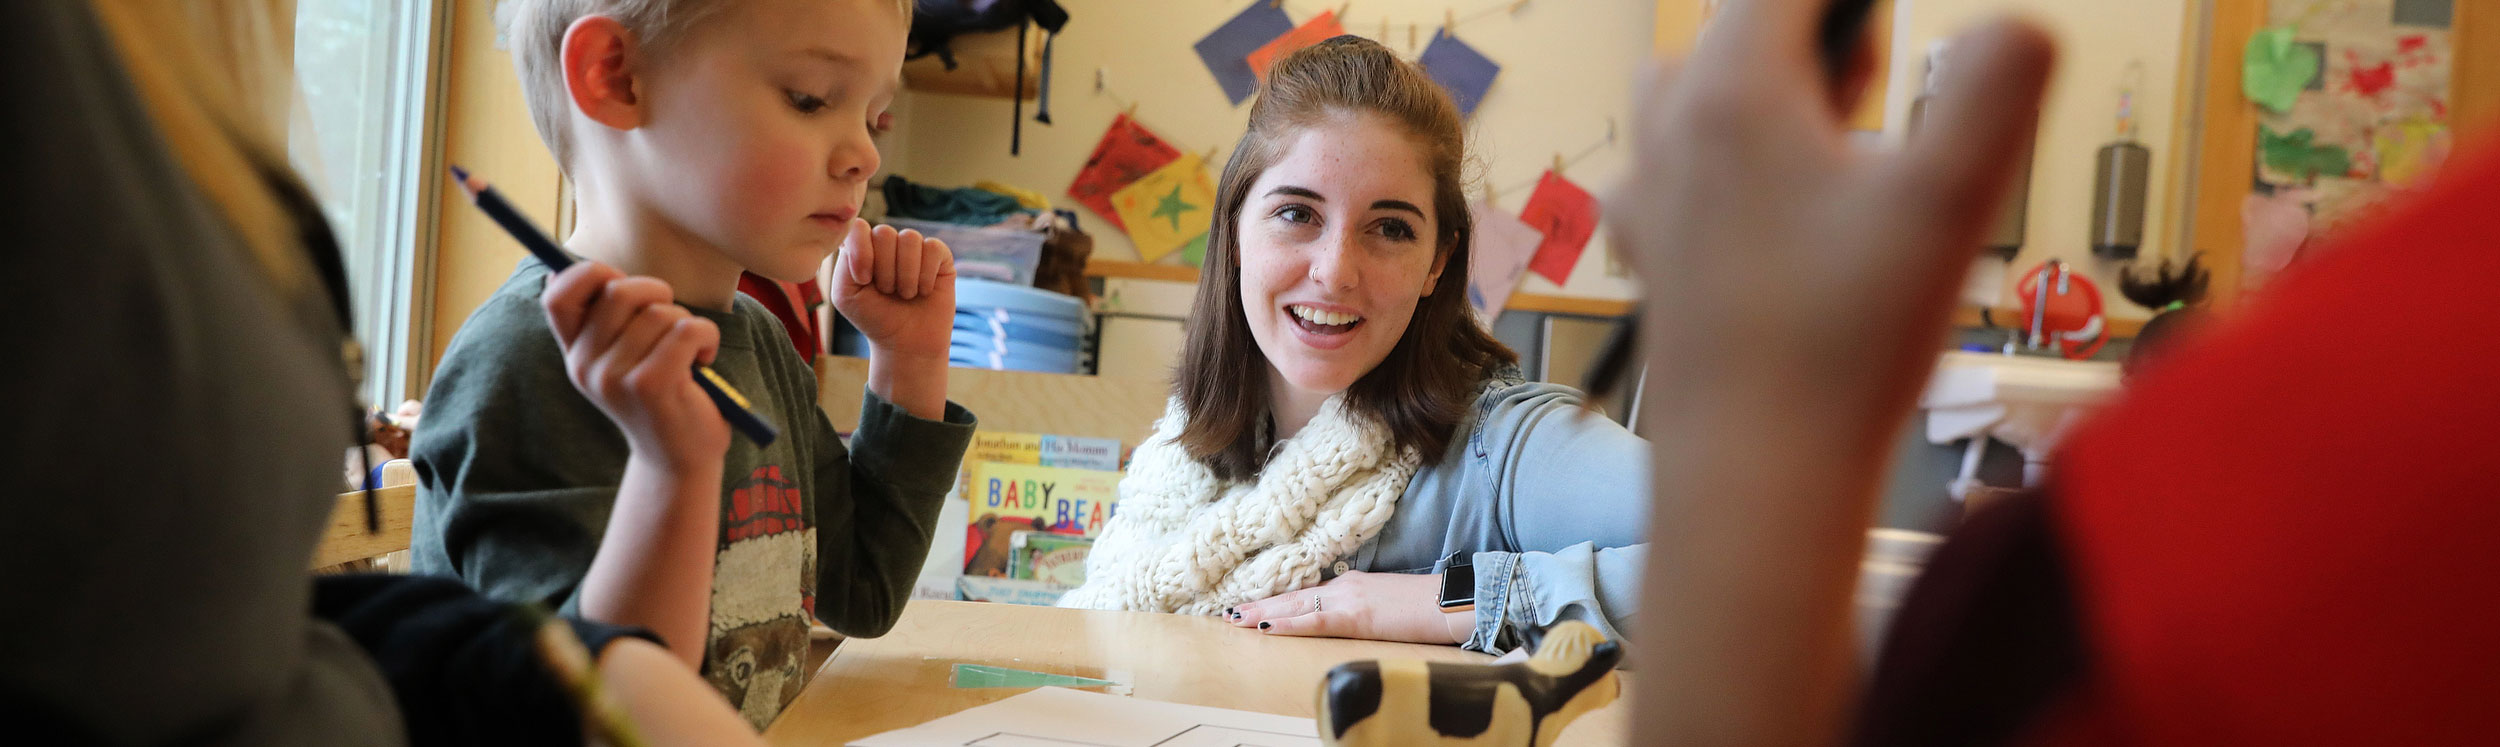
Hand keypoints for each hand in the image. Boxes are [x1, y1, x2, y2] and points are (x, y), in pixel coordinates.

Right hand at [541, 261, 729, 471]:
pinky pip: (687, 329)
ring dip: (685, 321)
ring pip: (659, 311)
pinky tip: (703, 359)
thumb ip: (600, 321)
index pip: (557, 296)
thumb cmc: (657, 397)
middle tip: (670, 316)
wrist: (676, 460)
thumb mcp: (617, 360)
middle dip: (655, 291)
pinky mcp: (651, 385)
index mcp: (575, 355)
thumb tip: (567, 272)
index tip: (617, 281)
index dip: (586, 274)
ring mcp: (615, 377)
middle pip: (618, 291)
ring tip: (687, 351)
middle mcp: (587, 366)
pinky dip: (706, 336)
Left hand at [831, 219, 955, 362]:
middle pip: (884, 233)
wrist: (906, 343)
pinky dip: (926, 275)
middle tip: (888, 292)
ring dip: (906, 275)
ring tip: (906, 294)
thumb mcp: (846, 294)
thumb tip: (863, 232)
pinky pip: (933, 248)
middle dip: (885, 270)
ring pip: (909, 238)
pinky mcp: (939, 256)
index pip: (858, 228)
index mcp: (862, 248)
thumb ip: (845, 260)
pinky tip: (924, 290)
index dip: (861, 252)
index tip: (863, 281)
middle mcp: (887, 243)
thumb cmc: (874, 318)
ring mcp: (914, 248)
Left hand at [1225, 572, 1471, 644]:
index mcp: (1351, 584)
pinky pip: (1315, 620)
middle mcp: (1343, 586)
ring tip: (1235, 619)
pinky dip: (1289, 622)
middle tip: (1228, 612)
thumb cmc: (1426, 606)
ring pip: (1295, 605)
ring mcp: (1348, 598)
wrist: (1452, 602)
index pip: (1306, 592)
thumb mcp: (1387, 605)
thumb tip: (1347, 617)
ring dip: (1262, 612)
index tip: (1251, 605)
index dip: (1277, 599)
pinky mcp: (1357, 615)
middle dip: (1259, 604)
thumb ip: (1363, 608)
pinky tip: (1267, 625)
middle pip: (1293, 595)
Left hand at [1611, 1, 2054, 419]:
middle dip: (1812, 39)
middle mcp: (1673, 132)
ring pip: (1692, 91)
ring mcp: (1649, 195)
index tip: (1894, 37)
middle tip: (1876, 93)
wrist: (1754, 472)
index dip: (1851, 0)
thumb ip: (1995, 92)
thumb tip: (2021, 25)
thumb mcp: (1950, 203)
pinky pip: (1670, 166)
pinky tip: (1771, 211)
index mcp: (1733, 93)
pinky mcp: (1649, 254)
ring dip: (1761, 90)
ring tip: (1835, 144)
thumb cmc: (1845, 342)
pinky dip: (1719, 160)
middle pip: (1738, 29)